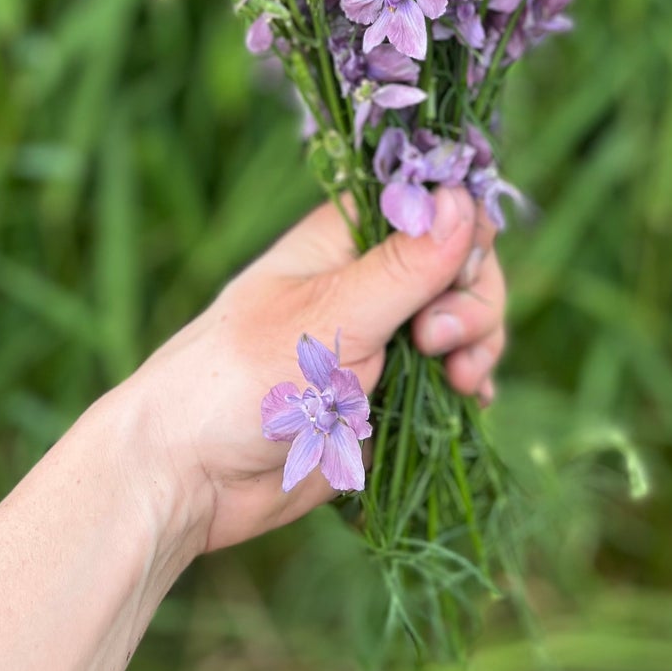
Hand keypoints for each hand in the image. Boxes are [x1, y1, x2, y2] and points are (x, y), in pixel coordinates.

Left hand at [128, 184, 505, 553]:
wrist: (192, 474)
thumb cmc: (242, 378)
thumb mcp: (331, 318)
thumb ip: (403, 267)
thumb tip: (462, 196)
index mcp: (347, 239)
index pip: (434, 204)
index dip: (462, 231)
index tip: (456, 271)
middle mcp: (370, 279)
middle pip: (461, 262)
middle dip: (473, 299)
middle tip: (437, 342)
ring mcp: (382, 337)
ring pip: (464, 319)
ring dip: (478, 343)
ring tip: (459, 382)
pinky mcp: (389, 393)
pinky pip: (450, 375)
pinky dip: (470, 383)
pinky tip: (469, 401)